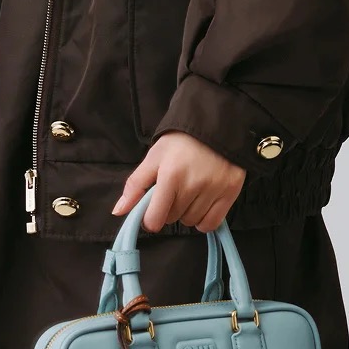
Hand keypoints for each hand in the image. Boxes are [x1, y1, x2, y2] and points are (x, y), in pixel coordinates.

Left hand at [111, 131, 245, 232]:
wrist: (214, 125)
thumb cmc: (179, 141)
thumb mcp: (153, 157)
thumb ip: (135, 185)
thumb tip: (118, 211)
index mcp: (170, 176)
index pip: (155, 219)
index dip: (150, 218)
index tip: (152, 210)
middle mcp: (193, 185)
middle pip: (173, 219)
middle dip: (169, 209)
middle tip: (173, 191)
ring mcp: (214, 190)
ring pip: (191, 222)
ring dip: (186, 213)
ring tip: (189, 192)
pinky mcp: (230, 192)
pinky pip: (211, 223)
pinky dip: (203, 220)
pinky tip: (201, 204)